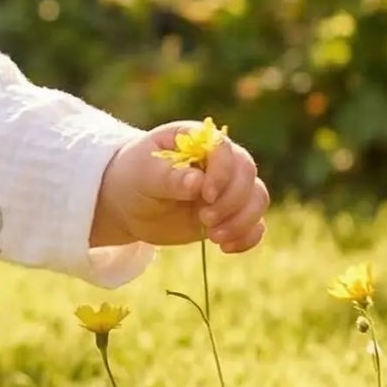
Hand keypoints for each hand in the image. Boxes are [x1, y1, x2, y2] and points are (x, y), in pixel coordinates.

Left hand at [90, 121, 268, 252]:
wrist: (128, 205)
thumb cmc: (133, 179)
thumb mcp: (142, 175)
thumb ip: (169, 177)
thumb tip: (197, 182)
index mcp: (196, 139)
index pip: (224, 148)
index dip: (222, 172)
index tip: (205, 195)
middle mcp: (219, 160)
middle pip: (247, 174)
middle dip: (232, 201)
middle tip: (205, 220)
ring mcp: (228, 187)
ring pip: (258, 198)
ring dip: (242, 221)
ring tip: (214, 237)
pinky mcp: (231, 213)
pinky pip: (256, 223)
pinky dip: (248, 237)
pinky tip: (225, 247)